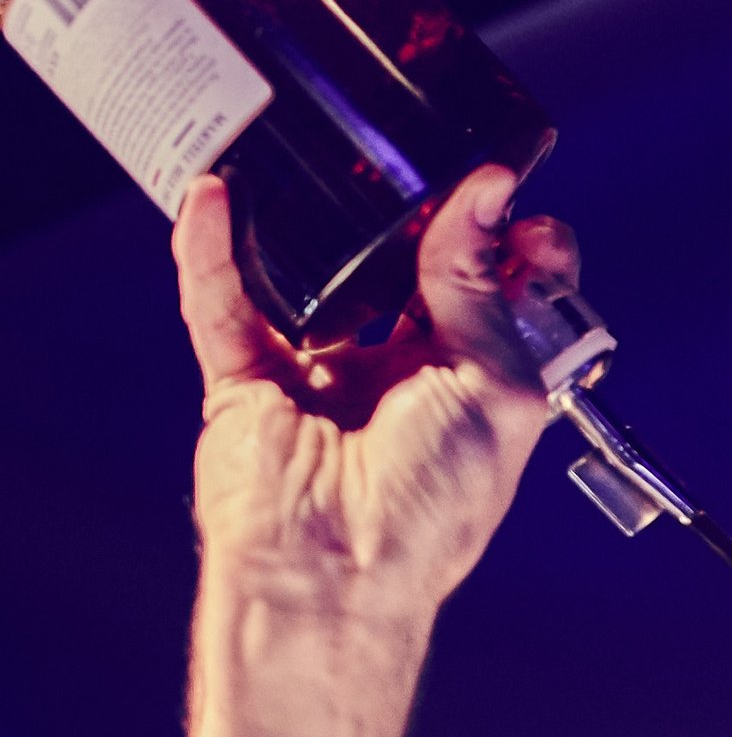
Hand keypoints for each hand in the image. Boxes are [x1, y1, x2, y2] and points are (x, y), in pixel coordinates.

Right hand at [180, 165, 569, 623]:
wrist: (337, 578)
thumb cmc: (431, 512)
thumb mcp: (496, 389)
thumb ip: (483, 290)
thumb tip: (488, 198)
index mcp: (471, 383)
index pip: (494, 292)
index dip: (508, 243)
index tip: (514, 202)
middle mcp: (397, 372)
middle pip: (406, 266)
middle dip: (415, 211)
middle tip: (422, 162)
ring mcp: (318, 372)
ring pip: (308, 272)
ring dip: (310, 216)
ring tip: (329, 159)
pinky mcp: (246, 381)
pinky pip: (221, 302)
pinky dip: (212, 249)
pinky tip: (216, 195)